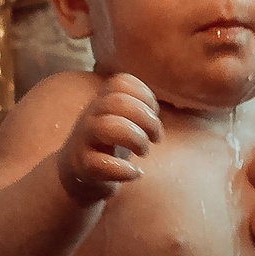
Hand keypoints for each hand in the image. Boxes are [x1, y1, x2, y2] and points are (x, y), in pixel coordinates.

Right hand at [58, 73, 161, 203]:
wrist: (79, 173)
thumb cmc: (112, 143)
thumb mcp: (126, 119)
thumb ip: (144, 107)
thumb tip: (175, 102)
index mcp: (103, 100)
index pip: (121, 82)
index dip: (145, 96)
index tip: (154, 114)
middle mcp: (90, 115)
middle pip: (117, 101)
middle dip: (146, 119)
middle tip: (155, 138)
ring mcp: (83, 140)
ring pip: (106, 126)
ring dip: (135, 139)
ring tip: (143, 151)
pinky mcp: (82, 166)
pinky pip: (98, 164)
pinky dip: (124, 170)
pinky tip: (135, 173)